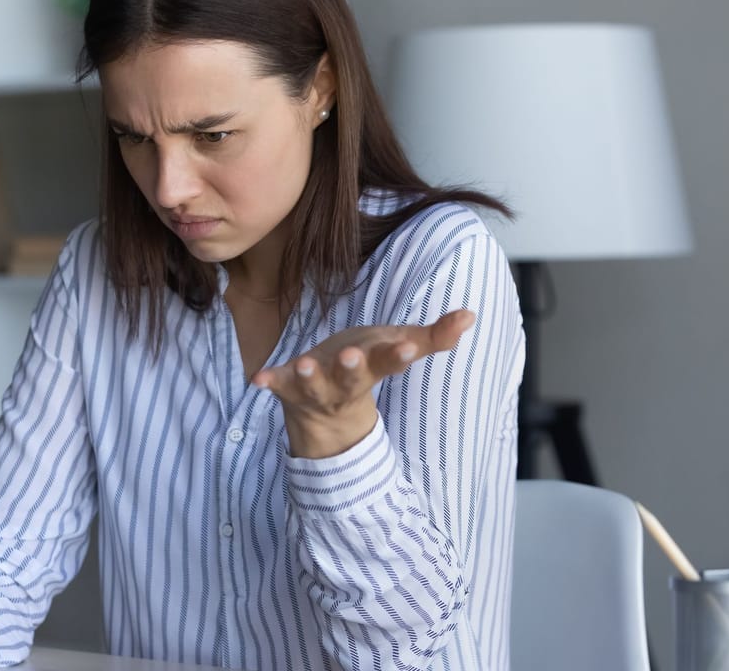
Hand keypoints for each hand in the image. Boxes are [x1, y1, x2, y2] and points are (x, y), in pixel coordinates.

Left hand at [252, 309, 475, 457]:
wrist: (327, 412)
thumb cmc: (367, 364)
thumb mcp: (399, 347)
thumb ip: (434, 335)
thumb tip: (470, 315)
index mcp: (374, 367)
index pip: (391, 362)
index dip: (398, 355)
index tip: (409, 348)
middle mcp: (346, 383)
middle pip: (352, 378)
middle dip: (351, 368)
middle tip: (351, 358)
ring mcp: (316, 389)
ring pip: (314, 386)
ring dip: (310, 377)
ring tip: (304, 366)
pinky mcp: (289, 388)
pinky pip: (278, 386)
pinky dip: (270, 383)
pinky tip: (258, 379)